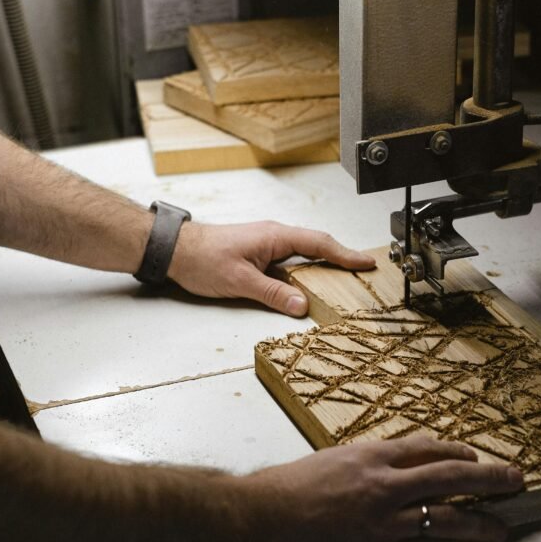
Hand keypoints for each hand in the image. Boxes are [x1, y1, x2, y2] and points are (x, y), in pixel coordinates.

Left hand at [168, 221, 374, 315]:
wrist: (175, 250)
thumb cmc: (202, 258)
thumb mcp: (240, 282)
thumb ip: (273, 294)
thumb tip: (302, 305)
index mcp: (274, 236)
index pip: (319, 243)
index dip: (344, 254)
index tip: (365, 262)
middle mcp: (274, 237)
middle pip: (316, 246)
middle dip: (341, 258)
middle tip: (363, 271)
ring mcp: (266, 245)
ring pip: (303, 255)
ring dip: (323, 266)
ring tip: (343, 281)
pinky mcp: (258, 255)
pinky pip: (289, 262)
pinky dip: (304, 273)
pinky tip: (307, 287)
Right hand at [237, 436, 522, 541]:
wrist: (261, 519)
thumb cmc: (289, 489)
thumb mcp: (334, 460)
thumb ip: (370, 464)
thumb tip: (398, 467)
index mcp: (373, 455)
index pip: (431, 449)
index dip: (461, 454)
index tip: (476, 458)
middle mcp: (386, 484)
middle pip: (452, 477)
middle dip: (491, 478)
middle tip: (516, 480)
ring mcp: (385, 521)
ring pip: (448, 519)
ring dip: (480, 522)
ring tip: (500, 527)